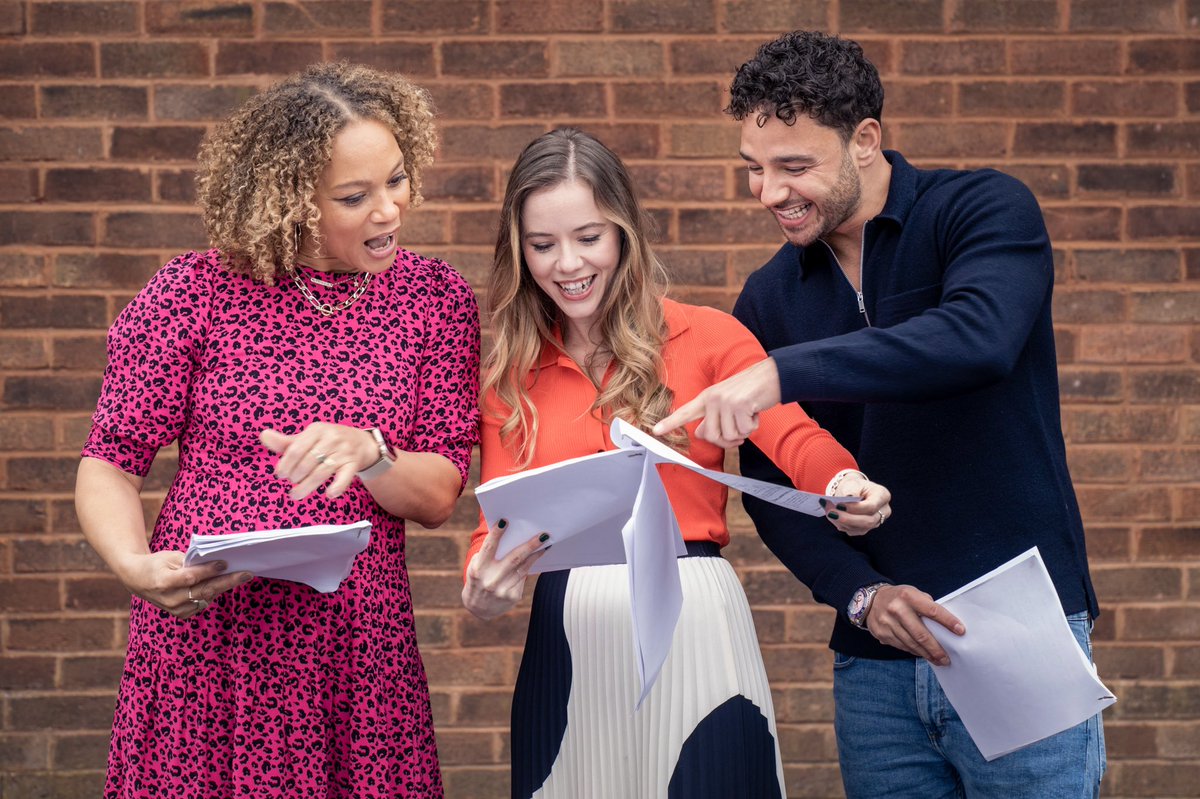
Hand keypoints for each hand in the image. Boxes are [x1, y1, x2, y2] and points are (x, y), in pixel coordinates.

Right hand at [114, 551, 252, 618]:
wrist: (138, 580)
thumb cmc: (156, 564)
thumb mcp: (169, 557)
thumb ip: (191, 562)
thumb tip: (216, 563)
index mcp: (164, 582)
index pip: (191, 577)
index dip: (209, 570)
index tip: (225, 563)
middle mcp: (169, 599)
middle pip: (203, 591)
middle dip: (228, 582)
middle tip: (247, 574)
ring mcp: (175, 609)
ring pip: (206, 598)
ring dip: (223, 587)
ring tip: (239, 576)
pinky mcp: (180, 614)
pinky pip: (202, 604)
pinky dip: (212, 594)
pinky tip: (220, 584)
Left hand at [260, 423, 377, 499]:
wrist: (362, 443)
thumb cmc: (328, 441)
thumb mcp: (309, 438)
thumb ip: (286, 442)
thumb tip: (263, 436)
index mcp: (317, 429)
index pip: (296, 448)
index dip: (285, 464)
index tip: (279, 474)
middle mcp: (332, 438)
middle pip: (307, 462)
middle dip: (295, 475)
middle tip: (291, 482)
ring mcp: (344, 452)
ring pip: (322, 472)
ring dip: (307, 486)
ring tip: (296, 495)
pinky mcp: (353, 464)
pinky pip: (345, 477)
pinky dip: (337, 487)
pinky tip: (329, 494)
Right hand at [462, 519, 548, 620]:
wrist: (477, 609)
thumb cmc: (478, 580)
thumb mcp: (476, 567)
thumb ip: (488, 554)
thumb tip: (510, 537)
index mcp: (478, 569)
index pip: (489, 548)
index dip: (496, 534)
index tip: (505, 521)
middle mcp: (490, 580)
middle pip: (514, 558)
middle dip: (530, 545)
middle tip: (543, 535)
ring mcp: (502, 590)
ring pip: (523, 567)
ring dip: (536, 554)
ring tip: (545, 544)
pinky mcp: (512, 596)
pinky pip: (523, 577)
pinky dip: (530, 566)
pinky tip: (536, 557)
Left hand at [652, 358, 780, 447]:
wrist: (771, 377)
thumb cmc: (749, 393)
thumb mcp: (726, 402)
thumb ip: (712, 417)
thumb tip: (699, 433)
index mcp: (706, 398)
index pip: (685, 412)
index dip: (670, 423)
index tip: (655, 431)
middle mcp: (712, 399)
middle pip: (711, 436)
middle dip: (727, 440)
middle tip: (740, 431)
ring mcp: (725, 401)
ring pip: (729, 436)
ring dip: (743, 432)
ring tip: (748, 416)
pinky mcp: (739, 405)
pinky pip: (744, 431)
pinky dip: (753, 426)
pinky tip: (755, 412)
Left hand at [822, 473, 892, 535]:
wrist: (853, 491)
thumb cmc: (854, 486)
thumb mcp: (852, 483)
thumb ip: (851, 491)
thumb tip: (848, 498)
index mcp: (883, 495)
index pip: (871, 506)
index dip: (855, 508)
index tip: (839, 505)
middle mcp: (884, 510)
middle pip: (868, 521)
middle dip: (848, 519)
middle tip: (831, 513)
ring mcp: (877, 521)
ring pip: (862, 528)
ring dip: (844, 523)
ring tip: (830, 514)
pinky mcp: (868, 528)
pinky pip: (857, 531)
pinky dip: (844, 526)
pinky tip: (835, 519)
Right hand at [865, 584, 964, 665]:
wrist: (870, 600)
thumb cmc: (899, 597)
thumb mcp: (913, 593)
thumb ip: (927, 605)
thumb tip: (946, 624)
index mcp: (908, 596)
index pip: (932, 611)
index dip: (948, 621)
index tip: (960, 631)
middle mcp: (896, 609)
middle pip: (921, 634)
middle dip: (936, 649)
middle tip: (947, 658)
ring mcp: (887, 623)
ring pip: (911, 644)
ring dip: (926, 654)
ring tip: (938, 660)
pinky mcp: (882, 634)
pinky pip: (902, 646)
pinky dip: (914, 652)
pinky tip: (922, 654)